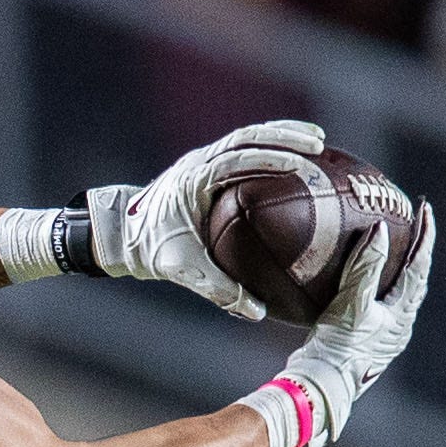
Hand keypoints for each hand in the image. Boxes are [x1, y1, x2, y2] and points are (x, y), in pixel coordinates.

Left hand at [87, 120, 327, 319]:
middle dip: (285, 135)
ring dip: (281, 134)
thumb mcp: (185, 271)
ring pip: (247, 136)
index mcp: (194, 179)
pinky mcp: (209, 166)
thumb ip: (221, 290)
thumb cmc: (153, 251)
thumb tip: (258, 312)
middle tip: (319, 142)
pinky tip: (295, 156)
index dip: (268, 157)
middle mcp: (200, 161)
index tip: (298, 163)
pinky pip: (243, 149)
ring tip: (318, 141)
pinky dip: (270, 147)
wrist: (125, 234)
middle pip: (247, 135)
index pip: (235, 158)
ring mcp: (204, 159)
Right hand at [279, 205, 434, 446]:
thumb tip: (380, 230)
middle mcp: (400, 328)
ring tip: (399, 244)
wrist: (318, 386)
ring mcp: (386, 337)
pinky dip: (381, 282)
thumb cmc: (335, 348)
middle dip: (418, 249)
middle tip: (417, 221)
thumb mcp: (351, 304)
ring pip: (402, 294)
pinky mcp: (368, 342)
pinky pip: (383, 304)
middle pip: (416, 279)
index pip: (420, 266)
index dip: (424, 235)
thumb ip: (366, 267)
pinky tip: (367, 277)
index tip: (424, 207)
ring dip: (402, 267)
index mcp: (402, 316)